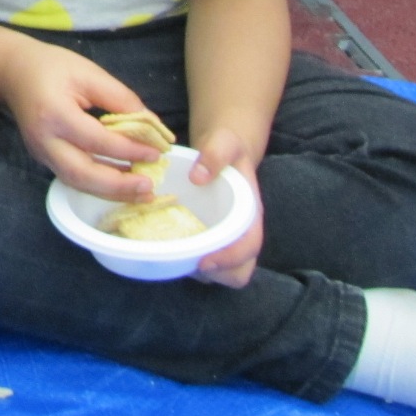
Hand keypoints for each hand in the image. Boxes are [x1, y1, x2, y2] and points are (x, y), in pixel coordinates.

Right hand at [0, 42, 165, 201]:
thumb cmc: (52, 67)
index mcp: (54, 114)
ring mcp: (40, 154)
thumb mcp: (90, 73)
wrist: (14, 72)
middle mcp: (44, 140)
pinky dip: (99, 185)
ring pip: (77, 183)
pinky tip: (122, 184)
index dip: (129, 149)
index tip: (157, 152)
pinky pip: (74, 178)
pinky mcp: (44, 160)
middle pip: (82, 174)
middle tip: (149, 186)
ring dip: (111, 192)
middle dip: (118, 185)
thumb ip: (121, 100)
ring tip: (141, 194)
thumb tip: (153, 127)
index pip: (96, 140)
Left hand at [188, 128, 263, 286]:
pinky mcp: (206, 239)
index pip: (249, 246)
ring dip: (199, 271)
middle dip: (217, 273)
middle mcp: (240, 233)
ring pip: (219, 273)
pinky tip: (165, 246)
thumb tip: (198, 176)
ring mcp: (224, 239)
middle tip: (188, 263)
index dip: (230, 259)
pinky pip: (201, 262)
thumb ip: (215, 153)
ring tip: (174, 256)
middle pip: (238, 271)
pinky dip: (186, 262)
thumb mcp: (223, 142)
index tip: (204, 261)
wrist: (221, 153)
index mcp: (250, 214)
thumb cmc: (226, 149)